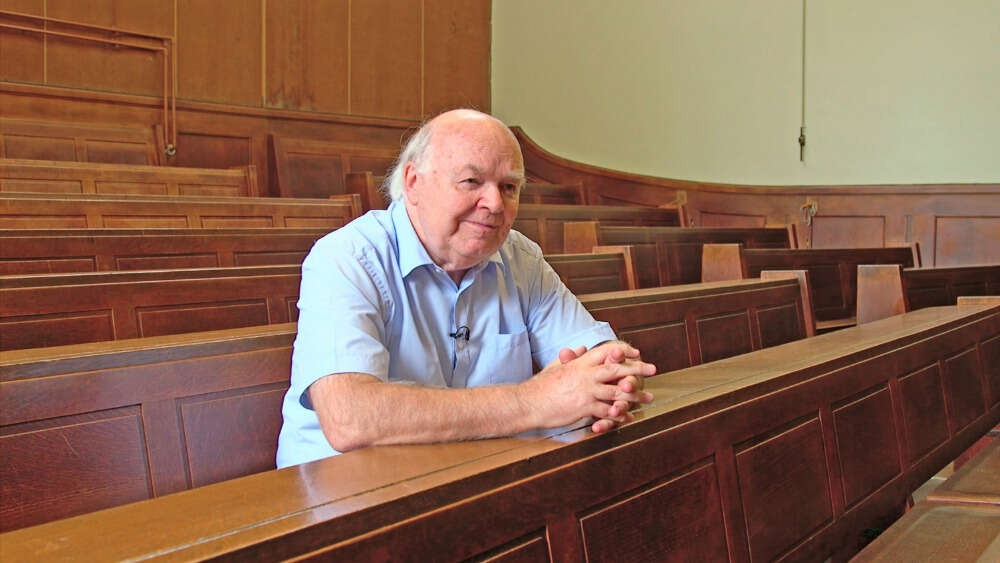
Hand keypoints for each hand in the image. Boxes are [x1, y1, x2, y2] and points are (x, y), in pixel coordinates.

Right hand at [524, 341, 655, 432]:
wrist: (529, 402)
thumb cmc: (541, 385)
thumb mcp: (557, 366)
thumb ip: (573, 358)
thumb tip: (583, 348)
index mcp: (580, 363)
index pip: (606, 352)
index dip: (622, 351)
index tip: (636, 353)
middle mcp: (586, 375)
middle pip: (617, 369)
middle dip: (637, 368)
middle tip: (653, 369)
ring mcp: (586, 391)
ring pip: (617, 392)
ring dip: (635, 396)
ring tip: (648, 398)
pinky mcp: (584, 407)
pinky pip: (607, 411)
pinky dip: (619, 415)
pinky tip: (628, 417)